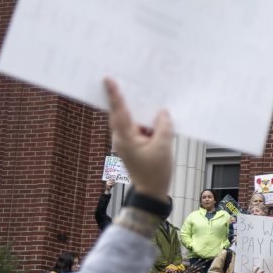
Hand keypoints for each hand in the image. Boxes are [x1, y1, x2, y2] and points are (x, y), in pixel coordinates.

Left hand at [105, 78, 172, 198]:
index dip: (114, 94)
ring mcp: (126, 143)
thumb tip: (162, 112)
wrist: (151, 192)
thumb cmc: (155, 172)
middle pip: (121, 114)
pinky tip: (155, 118)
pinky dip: (144, 123)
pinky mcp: (132, 147)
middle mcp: (121, 139)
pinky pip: (137, 129)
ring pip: (131, 121)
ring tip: (147, 98)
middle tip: (127, 81)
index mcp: (125, 138)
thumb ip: (163, 126)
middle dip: (124, 99)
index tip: (108, 79)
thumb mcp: (163, 147)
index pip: (119, 112)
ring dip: (139, 112)